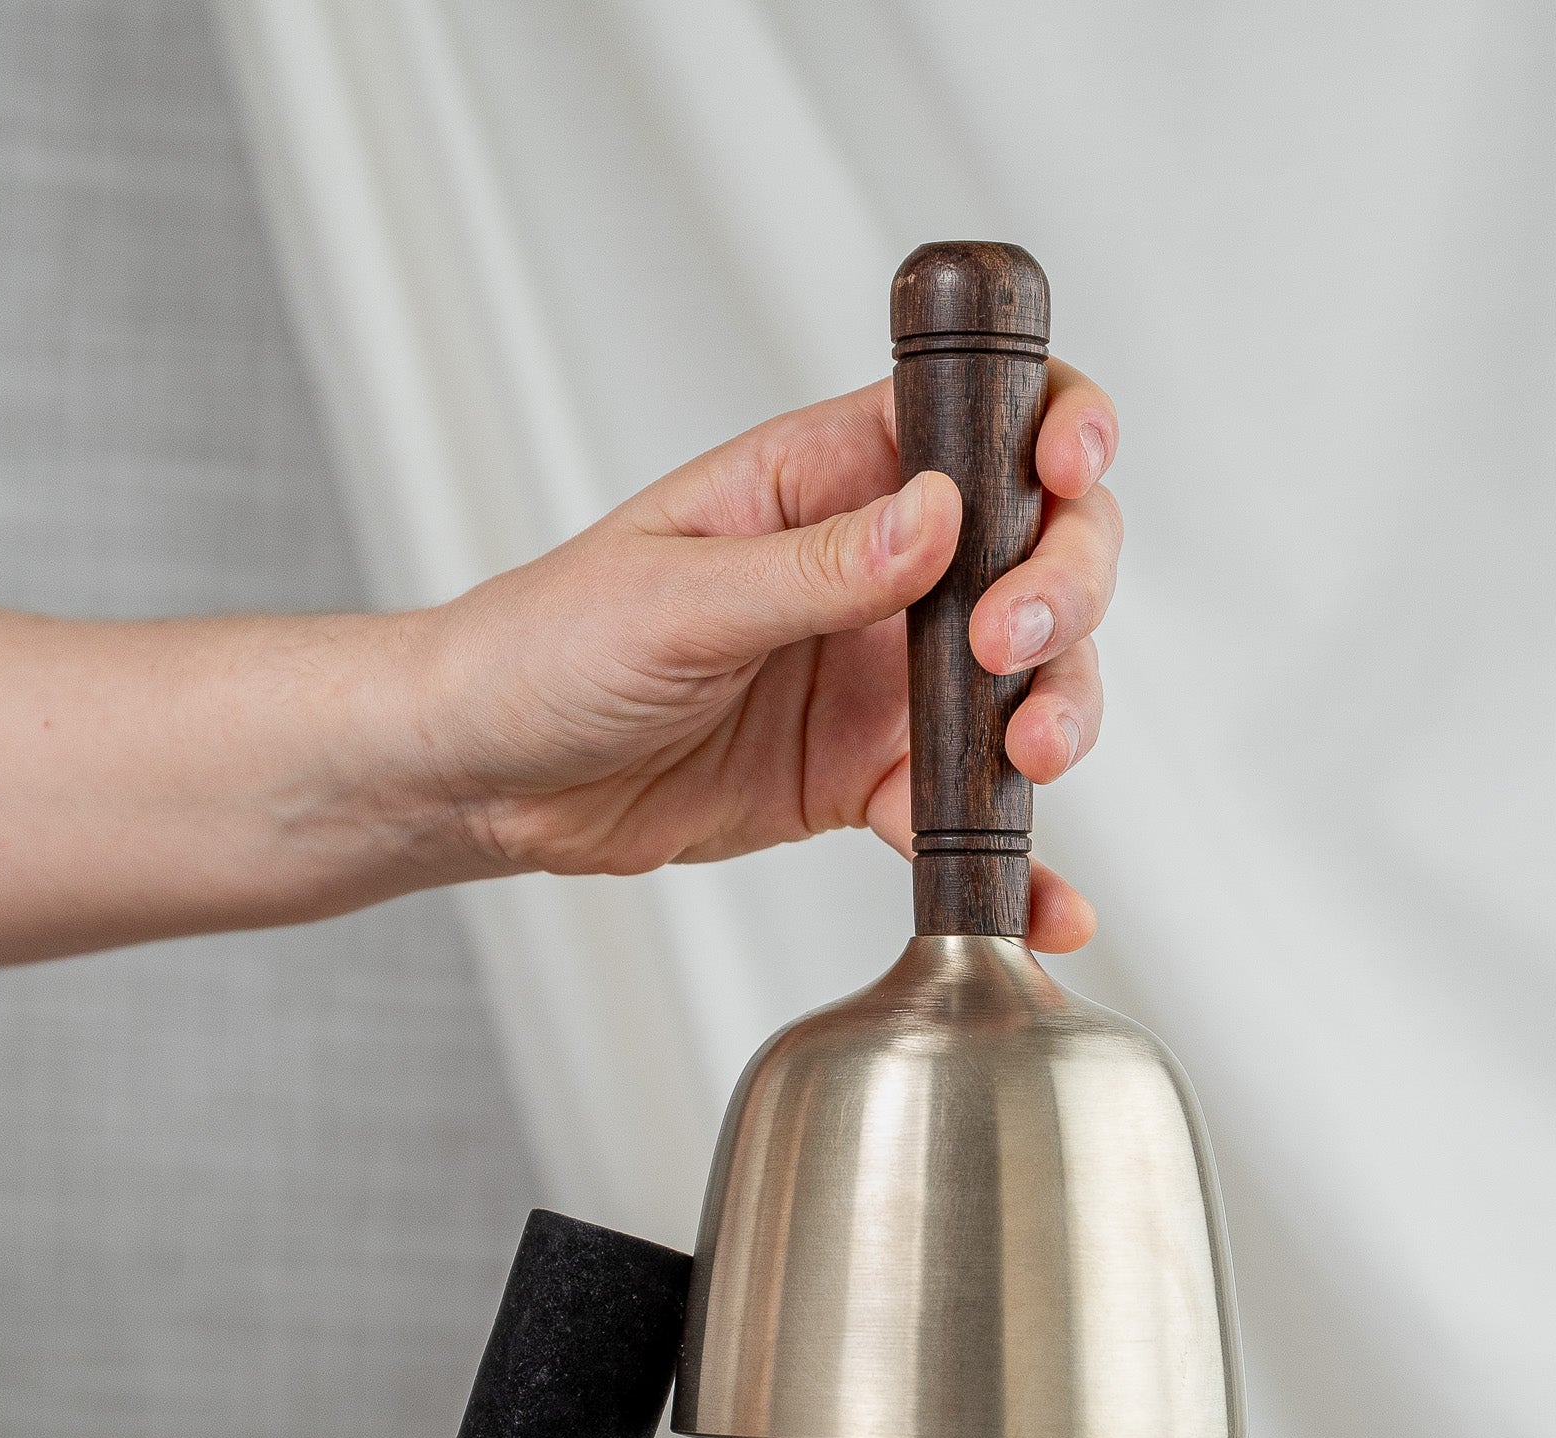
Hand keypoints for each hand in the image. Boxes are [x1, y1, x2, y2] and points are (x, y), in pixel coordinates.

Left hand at [414, 364, 1121, 952]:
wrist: (489, 779)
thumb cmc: (545, 648)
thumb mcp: (674, 597)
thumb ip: (814, 569)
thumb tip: (939, 518)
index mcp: (826, 479)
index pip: (980, 418)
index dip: (1055, 429)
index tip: (1067, 473)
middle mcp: (876, 571)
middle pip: (1037, 553)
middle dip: (1062, 595)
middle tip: (1006, 652)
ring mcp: (881, 677)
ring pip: (1025, 683)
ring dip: (1056, 717)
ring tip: (1029, 762)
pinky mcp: (867, 777)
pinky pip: (964, 809)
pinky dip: (1012, 855)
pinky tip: (1048, 902)